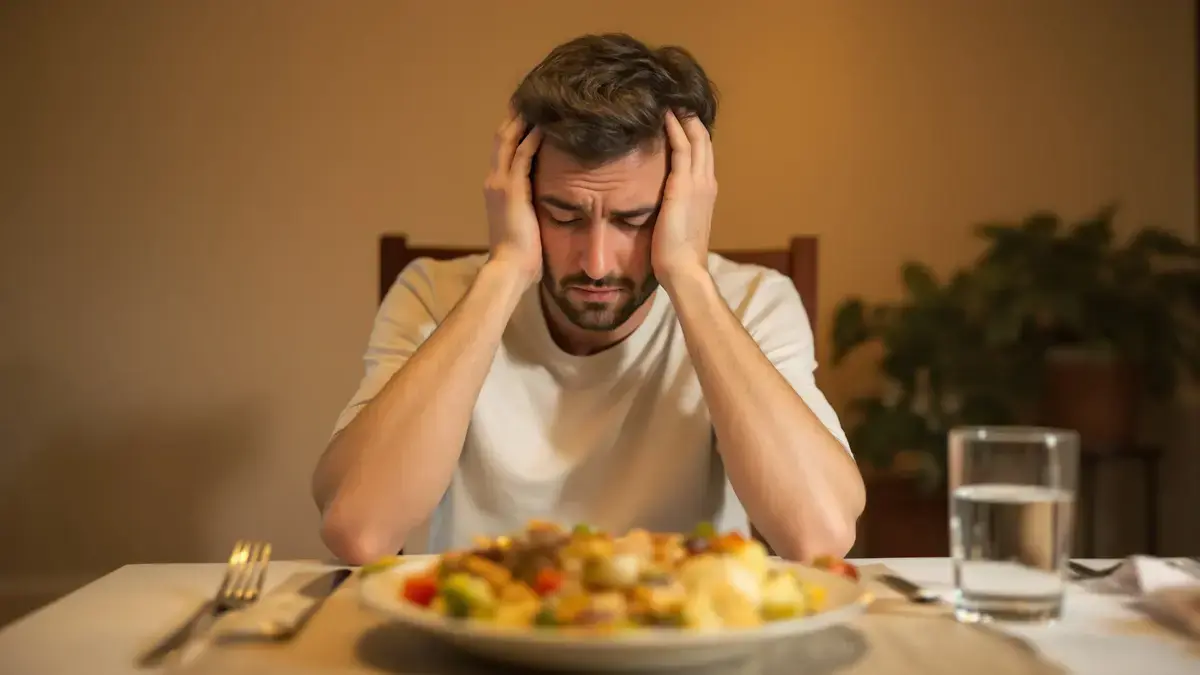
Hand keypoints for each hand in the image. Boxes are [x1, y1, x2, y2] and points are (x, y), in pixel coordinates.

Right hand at [484, 112, 543, 285]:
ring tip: (539, 102)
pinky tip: (545, 125)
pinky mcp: (511, 190)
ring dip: (524, 120)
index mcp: (497, 188)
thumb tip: (549, 195)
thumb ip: (531, 202)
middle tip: (531, 96)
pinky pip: (522, 156)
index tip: (527, 112)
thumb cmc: (521, 253)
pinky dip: (532, 138)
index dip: (514, 129)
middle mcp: (494, 180)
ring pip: (509, 141)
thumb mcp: (526, 220)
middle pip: (503, 138)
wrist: (510, 267)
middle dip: (516, 116)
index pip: (504, 150)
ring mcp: (500, 183)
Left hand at [652, 109, 716, 283]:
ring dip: (682, 117)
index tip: (680, 115)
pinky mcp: (683, 186)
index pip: (702, 153)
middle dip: (690, 117)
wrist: (684, 270)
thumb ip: (675, 206)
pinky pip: (680, 148)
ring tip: (669, 99)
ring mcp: (698, 183)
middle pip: (702, 139)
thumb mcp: (678, 222)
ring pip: (694, 138)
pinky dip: (673, 128)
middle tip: (675, 98)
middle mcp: (707, 182)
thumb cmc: (677, 255)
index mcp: (706, 191)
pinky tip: (663, 115)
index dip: (693, 132)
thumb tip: (662, 199)